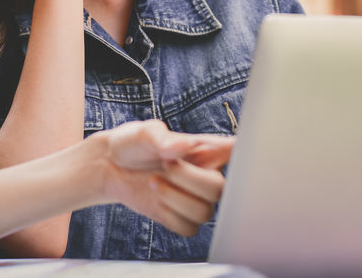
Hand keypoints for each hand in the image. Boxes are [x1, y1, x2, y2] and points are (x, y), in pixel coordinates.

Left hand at [91, 120, 232, 236]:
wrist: (112, 167)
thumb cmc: (133, 144)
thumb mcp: (144, 133)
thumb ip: (162, 138)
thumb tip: (182, 146)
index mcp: (207, 150)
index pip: (240, 152)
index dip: (248, 157)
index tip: (238, 156)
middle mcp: (207, 174)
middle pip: (220, 189)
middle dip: (188, 179)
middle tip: (165, 165)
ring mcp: (196, 198)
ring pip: (204, 213)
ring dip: (174, 198)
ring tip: (154, 181)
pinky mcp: (182, 217)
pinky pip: (188, 228)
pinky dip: (169, 216)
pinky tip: (157, 200)